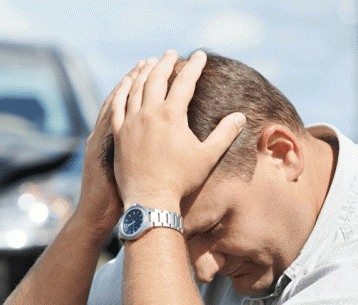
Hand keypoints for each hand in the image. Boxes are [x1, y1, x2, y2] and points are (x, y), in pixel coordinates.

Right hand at [75, 62, 146, 236]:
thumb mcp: (126, 171)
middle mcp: (106, 136)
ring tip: (141, 67)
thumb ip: (140, 154)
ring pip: (114, 105)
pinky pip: (108, 121)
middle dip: (136, 78)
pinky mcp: (100, 150)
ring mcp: (101, 141)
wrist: (97, 215)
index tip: (153, 70)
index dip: (139, 87)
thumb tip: (162, 144)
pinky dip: (116, 104)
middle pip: (122, 99)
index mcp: (112, 139)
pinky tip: (127, 91)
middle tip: (150, 59)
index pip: (128, 106)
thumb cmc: (116, 199)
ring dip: (127, 84)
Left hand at [109, 50, 245, 211]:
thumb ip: (225, 134)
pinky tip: (126, 83)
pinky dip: (122, 91)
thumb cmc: (181, 180)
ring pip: (135, 88)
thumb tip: (240, 116)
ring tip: (149, 62)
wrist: (149, 200)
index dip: (194, 66)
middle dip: (165, 62)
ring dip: (143, 72)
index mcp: (171, 115)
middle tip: (171, 53)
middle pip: (156, 78)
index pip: (185, 82)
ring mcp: (130, 123)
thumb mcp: (208, 157)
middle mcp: (148, 114)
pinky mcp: (118, 134)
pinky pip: (117, 105)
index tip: (200, 55)